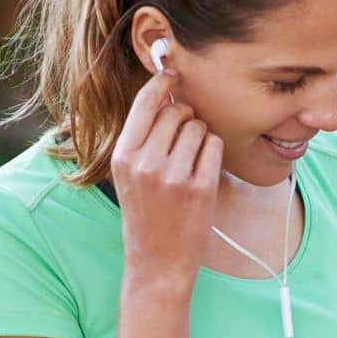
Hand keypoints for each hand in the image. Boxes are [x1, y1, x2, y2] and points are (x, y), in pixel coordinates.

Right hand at [111, 67, 224, 290]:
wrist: (157, 264)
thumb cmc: (145, 215)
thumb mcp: (129, 176)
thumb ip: (142, 138)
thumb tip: (163, 94)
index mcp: (123, 156)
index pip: (144, 103)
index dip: (162, 83)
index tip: (172, 73)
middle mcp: (146, 163)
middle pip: (176, 113)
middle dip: (185, 118)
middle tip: (184, 140)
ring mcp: (174, 176)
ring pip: (198, 127)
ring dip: (201, 137)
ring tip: (191, 161)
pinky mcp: (201, 188)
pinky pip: (214, 146)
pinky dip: (213, 152)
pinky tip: (203, 171)